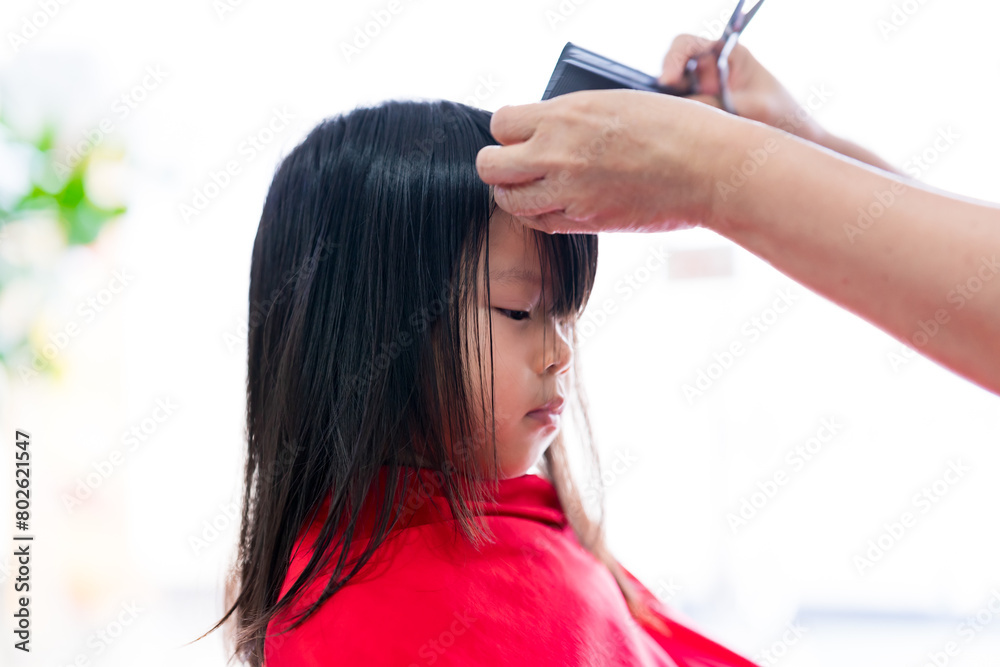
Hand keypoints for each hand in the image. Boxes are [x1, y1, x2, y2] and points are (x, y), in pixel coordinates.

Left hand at [476, 88, 740, 234]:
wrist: (709, 169)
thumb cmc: (672, 128)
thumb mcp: (613, 104)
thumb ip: (570, 118)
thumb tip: (543, 129)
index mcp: (564, 116)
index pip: (501, 123)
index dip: (508, 130)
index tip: (521, 134)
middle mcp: (557, 154)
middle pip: (491, 166)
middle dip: (498, 164)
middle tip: (516, 164)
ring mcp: (569, 193)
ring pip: (507, 200)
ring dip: (514, 193)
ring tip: (533, 186)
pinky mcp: (584, 222)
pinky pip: (538, 223)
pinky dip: (537, 215)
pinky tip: (553, 203)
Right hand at [659, 33, 825, 144]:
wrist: (796, 140)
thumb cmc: (783, 115)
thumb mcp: (751, 107)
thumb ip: (715, 104)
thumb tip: (679, 109)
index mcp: (727, 55)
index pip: (686, 46)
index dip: (672, 60)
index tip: (668, 81)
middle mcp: (710, 72)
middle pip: (673, 70)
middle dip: (666, 87)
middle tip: (668, 107)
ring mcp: (704, 94)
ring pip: (672, 96)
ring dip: (671, 108)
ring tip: (677, 124)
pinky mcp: (701, 117)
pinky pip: (680, 117)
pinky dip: (676, 124)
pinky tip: (681, 135)